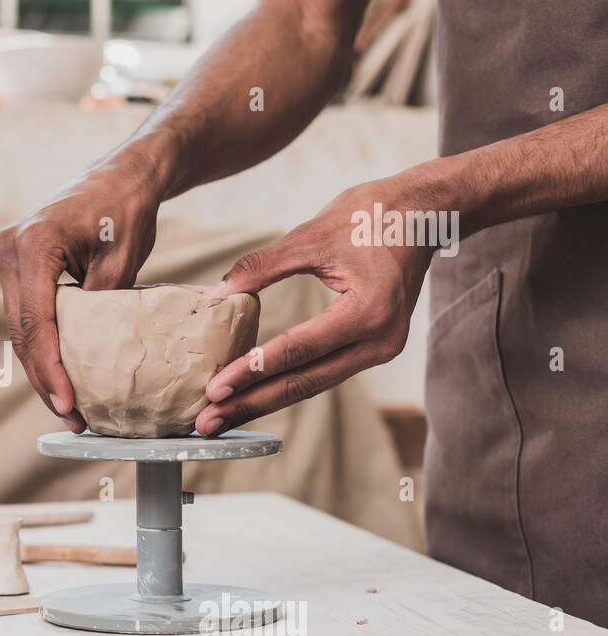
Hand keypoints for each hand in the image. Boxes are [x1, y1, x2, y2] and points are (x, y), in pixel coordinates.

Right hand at [0, 148, 164, 431]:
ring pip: (20, 330)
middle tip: (72, 419)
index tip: (69, 404)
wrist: (121, 176)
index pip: (37, 321)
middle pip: (22, 332)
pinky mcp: (16, 268)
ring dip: (41, 369)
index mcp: (32, 244)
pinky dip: (43, 348)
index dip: (50, 369)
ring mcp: (7, 259)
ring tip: (69, 410)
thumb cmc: (127, 209)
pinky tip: (62, 378)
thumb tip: (97, 362)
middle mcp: (8, 251)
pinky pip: (27, 317)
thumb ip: (103, 308)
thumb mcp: (123, 261)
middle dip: (44, 379)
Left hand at [195, 178, 435, 435]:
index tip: (214, 389)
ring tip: (221, 420)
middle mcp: (380, 341)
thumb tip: (217, 294)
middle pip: (304, 382)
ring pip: (313, 384)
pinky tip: (253, 398)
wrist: (427, 213)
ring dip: (264, 402)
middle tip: (207, 422)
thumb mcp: (312, 236)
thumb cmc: (373, 216)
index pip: (298, 350)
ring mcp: (380, 349)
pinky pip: (323, 373)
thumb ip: (262, 266)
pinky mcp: (374, 348)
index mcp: (368, 312)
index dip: (252, 371)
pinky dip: (287, 385)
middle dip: (252, 404)